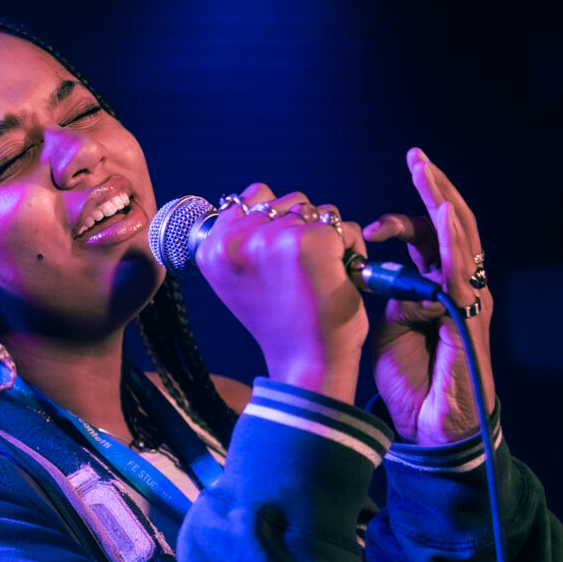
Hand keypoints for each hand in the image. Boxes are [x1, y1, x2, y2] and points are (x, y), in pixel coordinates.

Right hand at [194, 184, 369, 402]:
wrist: (306, 364)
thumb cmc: (282, 324)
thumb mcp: (241, 281)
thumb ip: (242, 240)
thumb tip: (259, 200)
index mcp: (211, 250)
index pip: (251, 197)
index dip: (276, 222)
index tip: (279, 263)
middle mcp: (236, 241)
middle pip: (286, 200)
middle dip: (303, 229)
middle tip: (302, 275)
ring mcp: (272, 239)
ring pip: (315, 210)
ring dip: (327, 236)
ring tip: (320, 276)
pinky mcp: (310, 242)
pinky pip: (341, 225)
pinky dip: (350, 248)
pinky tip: (339, 277)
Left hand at [363, 149, 497, 446]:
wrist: (431, 427)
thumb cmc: (411, 381)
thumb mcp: (387, 327)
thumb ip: (384, 293)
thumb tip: (363, 268)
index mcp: (437, 287)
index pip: (427, 237)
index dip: (400, 222)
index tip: (368, 226)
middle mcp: (459, 286)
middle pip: (450, 225)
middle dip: (433, 188)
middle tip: (416, 156)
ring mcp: (469, 297)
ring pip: (461, 237)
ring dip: (442, 199)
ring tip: (426, 169)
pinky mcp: (469, 315)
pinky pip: (463, 268)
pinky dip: (452, 238)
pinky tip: (442, 213)